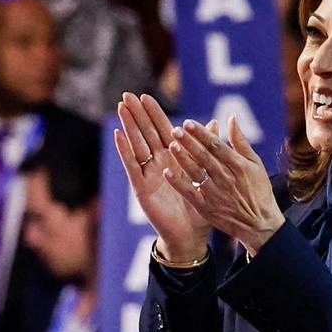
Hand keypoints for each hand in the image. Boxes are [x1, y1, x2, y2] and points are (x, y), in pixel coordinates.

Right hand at [115, 92, 209, 261]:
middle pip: (145, 133)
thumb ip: (207, 148)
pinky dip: (125, 150)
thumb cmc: (199, 207)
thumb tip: (214, 122)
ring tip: (121, 109)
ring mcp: (148, 175)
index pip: (162, 130)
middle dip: (137, 114)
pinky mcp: (142, 188)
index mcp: (174, 159)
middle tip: (127, 95)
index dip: (153, 113)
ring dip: (129, 126)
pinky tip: (118, 135)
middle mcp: (158, 164)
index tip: (145, 96)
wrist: (191, 235)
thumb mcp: (205, 175)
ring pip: (137, 145)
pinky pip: (132, 166)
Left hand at [166, 114, 284, 255]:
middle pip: (204, 156)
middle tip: (174, 129)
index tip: (188, 122)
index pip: (216, 145)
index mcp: (238, 165)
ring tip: (171, 145)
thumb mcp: (255, 164)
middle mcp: (225, 178)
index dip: (201, 133)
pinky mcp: (206, 208)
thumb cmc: (258, 190)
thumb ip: (241, 141)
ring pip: (196, 173)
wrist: (259, 224)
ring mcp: (215, 194)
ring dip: (182, 159)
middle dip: (189, 142)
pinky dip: (178, 184)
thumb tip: (231, 118)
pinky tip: (167, 173)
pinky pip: (190, 193)